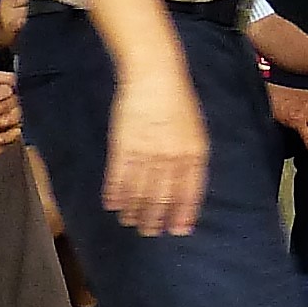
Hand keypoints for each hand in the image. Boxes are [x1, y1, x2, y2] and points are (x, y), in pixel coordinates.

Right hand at [104, 72, 208, 235]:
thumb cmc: (178, 100)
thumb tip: (186, 186)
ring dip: (134, 210)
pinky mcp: (124, 146)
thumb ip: (191, 158)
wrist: (155, 75)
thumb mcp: (195, 130)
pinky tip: (112, 205)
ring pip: (140, 192)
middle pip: (163, 197)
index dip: (183, 213)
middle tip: (149, 232)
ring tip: (130, 221)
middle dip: (156, 218)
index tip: (178, 230)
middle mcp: (172, 158)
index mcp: (194, 153)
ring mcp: (147, 153)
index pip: (190, 192)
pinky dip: (115, 193)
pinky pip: (119, 177)